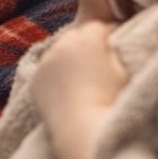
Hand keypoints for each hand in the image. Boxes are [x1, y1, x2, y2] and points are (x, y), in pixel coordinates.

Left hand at [32, 21, 125, 139]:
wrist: (83, 131)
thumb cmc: (111, 101)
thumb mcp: (122, 68)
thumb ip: (116, 46)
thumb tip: (112, 37)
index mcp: (86, 39)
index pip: (99, 28)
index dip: (109, 38)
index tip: (116, 52)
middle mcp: (61, 45)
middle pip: (77, 36)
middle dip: (87, 44)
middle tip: (99, 65)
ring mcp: (45, 62)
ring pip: (59, 50)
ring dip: (69, 57)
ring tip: (82, 78)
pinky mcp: (35, 79)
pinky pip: (47, 68)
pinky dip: (55, 73)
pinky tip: (67, 88)